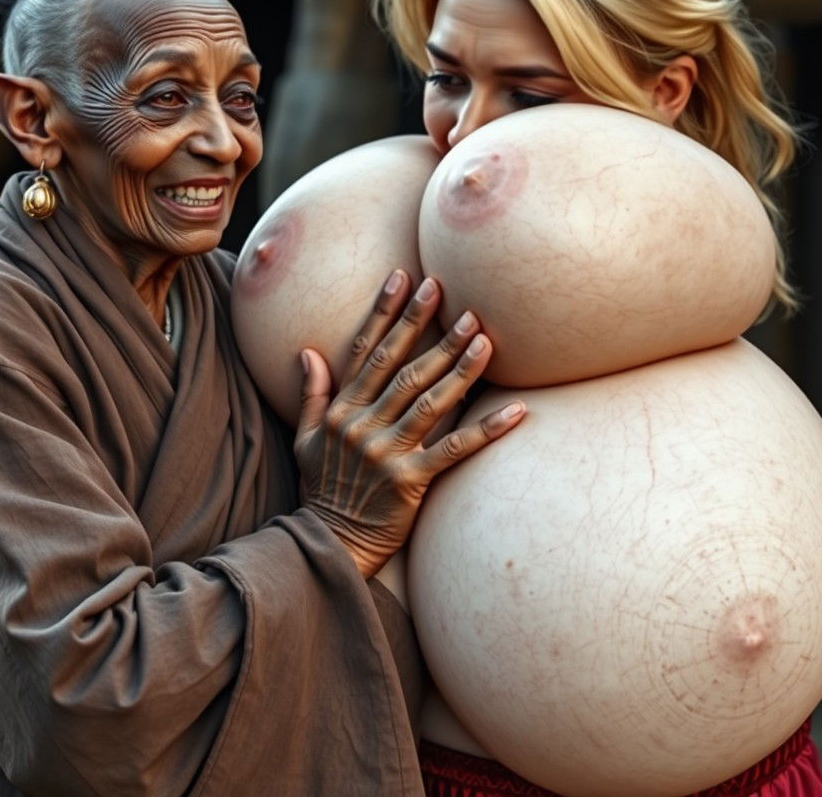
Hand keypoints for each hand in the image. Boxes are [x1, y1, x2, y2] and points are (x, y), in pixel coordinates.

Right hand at [294, 270, 525, 577]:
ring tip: (484, 337)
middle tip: (452, 293)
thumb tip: (308, 352)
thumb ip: (311, 394)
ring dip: (459, 368)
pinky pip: (455, 450)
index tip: (404, 278)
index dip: (385, 313)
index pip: (365, 351)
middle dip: (426, 328)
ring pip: (429, 401)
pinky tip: (517, 410)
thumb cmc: (321, 488)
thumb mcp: (305, 439)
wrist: (329, 542)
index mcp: (342, 410)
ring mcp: (387, 452)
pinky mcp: (411, 482)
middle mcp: (363, 425)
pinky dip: (487, 431)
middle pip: (401, 367)